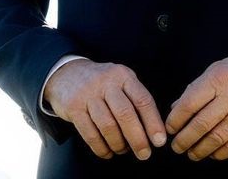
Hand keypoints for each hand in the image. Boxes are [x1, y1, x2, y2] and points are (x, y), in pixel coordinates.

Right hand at [43, 58, 165, 159]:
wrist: (67, 73)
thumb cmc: (102, 83)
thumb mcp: (121, 81)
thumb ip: (136, 99)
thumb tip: (154, 129)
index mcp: (123, 75)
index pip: (142, 100)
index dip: (153, 122)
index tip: (159, 141)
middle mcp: (106, 82)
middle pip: (125, 114)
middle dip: (137, 138)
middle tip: (144, 154)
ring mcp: (88, 94)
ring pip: (107, 126)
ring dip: (119, 144)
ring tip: (123, 151)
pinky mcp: (73, 107)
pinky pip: (90, 134)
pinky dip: (101, 148)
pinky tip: (107, 152)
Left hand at [165, 42, 227, 160]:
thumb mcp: (218, 68)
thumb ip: (197, 88)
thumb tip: (175, 108)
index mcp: (218, 78)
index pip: (190, 103)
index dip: (176, 119)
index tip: (170, 128)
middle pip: (202, 124)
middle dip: (185, 139)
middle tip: (176, 147)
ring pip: (218, 137)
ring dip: (201, 149)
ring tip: (192, 154)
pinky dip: (221, 153)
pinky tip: (212, 154)